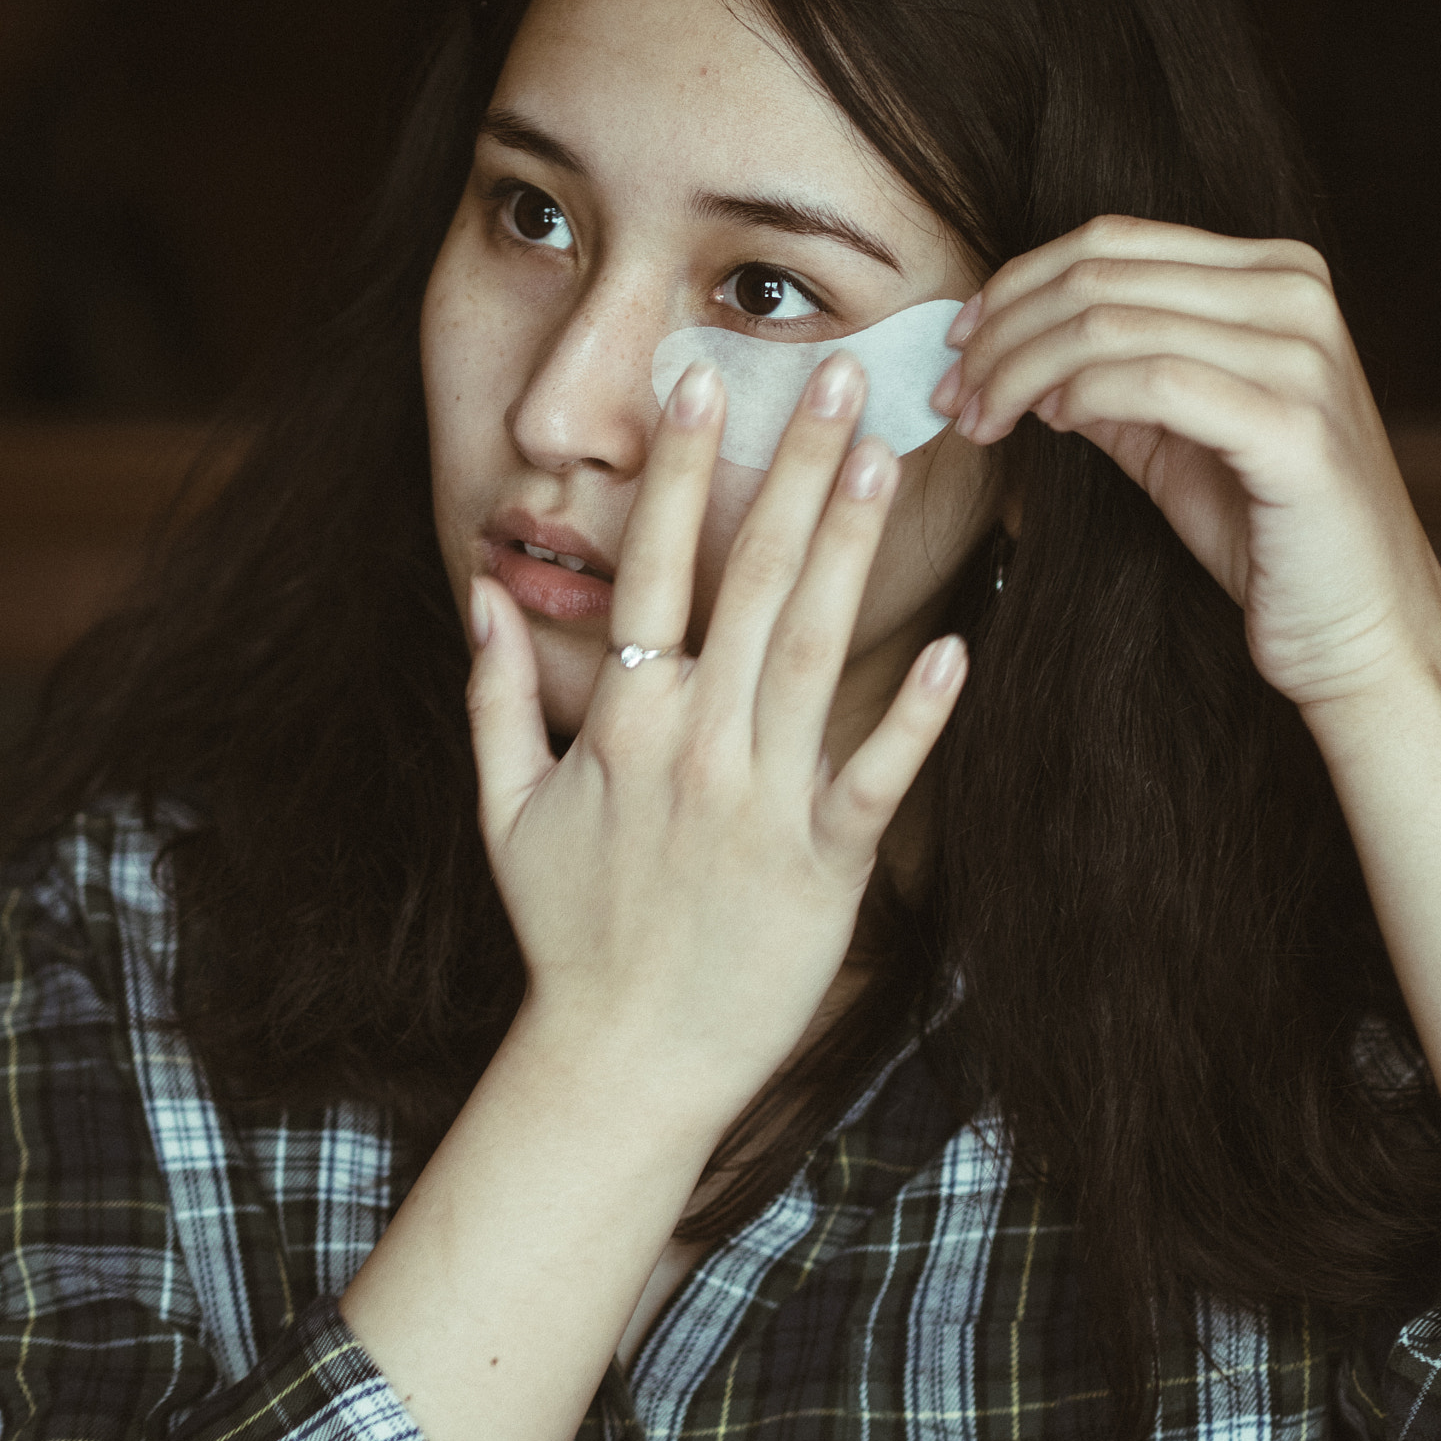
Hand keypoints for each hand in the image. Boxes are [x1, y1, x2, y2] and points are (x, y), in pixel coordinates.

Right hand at [465, 354, 967, 1129]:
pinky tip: (961, 643)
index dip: (684, 473)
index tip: (707, 384)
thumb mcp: (503, 809)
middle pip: (750, 585)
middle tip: (839, 381)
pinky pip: (875, 776)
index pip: (655, 571)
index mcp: (623, 724)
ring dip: (849, 550)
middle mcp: (693, 745)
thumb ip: (493, 693)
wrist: (621, 1060)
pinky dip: (916, 715)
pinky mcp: (824, 866)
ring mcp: (760, 804)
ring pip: (813, 651)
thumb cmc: (567, 931)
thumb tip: (479, 589)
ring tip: (883, 460)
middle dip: (792, 474)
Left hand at [932, 213, 1440, 711]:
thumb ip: (1105, 373)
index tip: (958, 344)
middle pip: (1100, 277)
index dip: (1015, 286)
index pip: (1111, 242)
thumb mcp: (1170, 431)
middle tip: (952, 392)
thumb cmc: (1262, 528)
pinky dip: (1079, 397)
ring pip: (1110, 325)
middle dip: (1002, 334)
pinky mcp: (1294, 426)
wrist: (1358, 625)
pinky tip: (1051, 426)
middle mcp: (1295, 294)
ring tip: (980, 420)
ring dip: (1018, 372)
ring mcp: (1302, 355)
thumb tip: (1005, 342)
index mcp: (1273, 274)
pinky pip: (1152, 383)